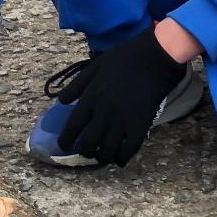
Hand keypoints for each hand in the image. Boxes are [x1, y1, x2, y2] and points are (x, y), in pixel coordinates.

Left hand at [55, 28, 187, 167]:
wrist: (154, 56)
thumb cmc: (124, 58)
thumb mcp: (95, 66)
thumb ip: (77, 84)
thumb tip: (62, 102)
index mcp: (91, 98)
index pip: (72, 127)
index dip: (66, 141)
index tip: (64, 146)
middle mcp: (104, 112)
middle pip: (88, 143)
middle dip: (84, 152)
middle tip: (86, 152)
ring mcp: (123, 120)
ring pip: (107, 150)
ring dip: (102, 158)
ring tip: (101, 157)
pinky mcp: (141, 124)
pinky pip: (130, 149)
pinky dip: (122, 158)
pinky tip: (120, 160)